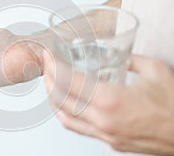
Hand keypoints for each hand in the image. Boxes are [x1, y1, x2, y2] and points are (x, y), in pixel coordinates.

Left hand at [43, 52, 173, 155]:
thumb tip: (118, 57)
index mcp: (111, 100)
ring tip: (51, 85)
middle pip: (62, 100)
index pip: (70, 82)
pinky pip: (79, 129)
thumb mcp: (154, 71)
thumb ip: (130, 61)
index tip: (48, 58)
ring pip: (66, 118)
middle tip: (46, 67)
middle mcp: (103, 120)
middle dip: (49, 81)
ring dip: (54, 100)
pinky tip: (68, 106)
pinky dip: (68, 115)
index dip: (54, 67)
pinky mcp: (110, 142)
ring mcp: (105, 134)